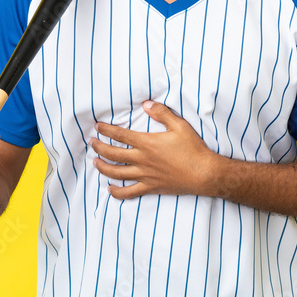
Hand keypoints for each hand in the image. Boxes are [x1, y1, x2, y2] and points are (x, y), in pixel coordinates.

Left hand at [91, 100, 220, 198]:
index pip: (120, 135)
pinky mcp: (151, 187)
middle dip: (100, 147)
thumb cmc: (193, 149)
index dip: (106, 130)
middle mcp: (142, 160)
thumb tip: (146, 104)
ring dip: (103, 167)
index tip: (97, 127)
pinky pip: (129, 192)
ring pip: (117, 173)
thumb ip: (161, 113)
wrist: (204, 173)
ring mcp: (145, 176)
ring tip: (95, 163)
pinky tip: (109, 189)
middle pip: (113, 154)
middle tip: (92, 142)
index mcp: (147, 143)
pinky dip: (117, 192)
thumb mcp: (179, 125)